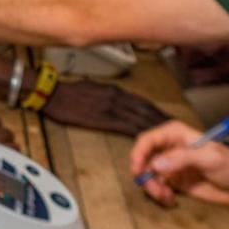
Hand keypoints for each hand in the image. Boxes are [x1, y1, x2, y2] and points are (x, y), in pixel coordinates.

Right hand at [42, 80, 167, 135]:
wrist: (52, 93)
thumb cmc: (68, 93)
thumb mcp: (92, 88)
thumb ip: (107, 96)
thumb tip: (117, 102)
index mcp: (115, 90)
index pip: (141, 102)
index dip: (156, 111)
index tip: (166, 118)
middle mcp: (118, 97)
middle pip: (146, 110)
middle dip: (162, 120)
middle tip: (177, 129)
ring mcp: (112, 107)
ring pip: (141, 118)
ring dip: (156, 128)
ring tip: (169, 137)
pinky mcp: (104, 118)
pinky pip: (127, 127)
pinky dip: (141, 133)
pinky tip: (150, 140)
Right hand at [128, 120, 228, 206]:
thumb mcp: (210, 159)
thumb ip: (183, 159)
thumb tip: (156, 164)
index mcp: (175, 134)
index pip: (148, 139)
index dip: (138, 153)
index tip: (137, 170)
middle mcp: (169, 147)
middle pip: (143, 158)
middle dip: (143, 174)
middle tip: (154, 189)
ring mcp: (170, 164)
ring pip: (147, 174)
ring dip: (152, 187)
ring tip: (166, 197)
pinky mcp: (173, 180)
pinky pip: (156, 186)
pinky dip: (159, 194)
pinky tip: (170, 199)